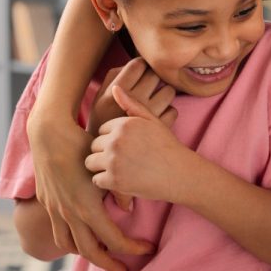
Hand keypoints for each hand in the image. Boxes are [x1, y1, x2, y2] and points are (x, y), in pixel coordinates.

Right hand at [27, 109, 154, 270]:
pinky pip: (58, 233)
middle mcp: (69, 214)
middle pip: (90, 252)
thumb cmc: (83, 146)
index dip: (132, 248)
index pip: (113, 240)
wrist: (50, 134)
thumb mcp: (106, 168)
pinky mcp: (48, 204)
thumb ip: (120, 190)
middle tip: (126, 270)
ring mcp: (55, 211)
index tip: (147, 249)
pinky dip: (71, 242)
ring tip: (104, 256)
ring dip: (87, 255)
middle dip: (110, 264)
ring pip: (70, 246)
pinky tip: (83, 238)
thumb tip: (129, 209)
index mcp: (87, 207)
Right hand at [87, 57, 176, 134]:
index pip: (139, 64)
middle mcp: (133, 100)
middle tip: (147, 87)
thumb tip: (135, 63)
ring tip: (154, 101)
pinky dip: (168, 112)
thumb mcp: (99, 98)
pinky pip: (174, 110)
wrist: (105, 156)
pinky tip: (157, 117)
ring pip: (169, 91)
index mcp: (116, 91)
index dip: (141, 66)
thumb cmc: (103, 122)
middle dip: (153, 78)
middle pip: (155, 75)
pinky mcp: (160, 128)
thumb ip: (113, 77)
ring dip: (163, 94)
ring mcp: (149, 115)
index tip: (140, 73)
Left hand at [87, 58, 176, 209]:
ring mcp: (114, 161)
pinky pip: (96, 180)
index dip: (114, 138)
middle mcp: (117, 140)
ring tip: (121, 169)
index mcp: (124, 124)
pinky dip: (107, 182)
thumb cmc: (167, 147)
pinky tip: (122, 179)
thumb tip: (115, 87)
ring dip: (102, 167)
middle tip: (125, 159)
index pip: (103, 130)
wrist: (180, 174)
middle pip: (94, 145)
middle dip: (105, 152)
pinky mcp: (113, 180)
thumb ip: (132, 105)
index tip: (128, 146)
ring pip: (91, 162)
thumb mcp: (153, 121)